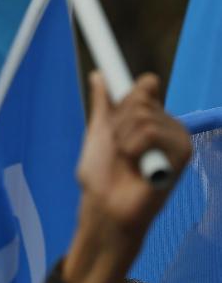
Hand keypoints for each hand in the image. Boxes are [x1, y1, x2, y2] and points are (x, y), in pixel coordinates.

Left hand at [63, 73, 190, 282]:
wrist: (104, 208)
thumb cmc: (101, 176)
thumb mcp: (99, 133)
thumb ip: (103, 105)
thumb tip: (99, 74)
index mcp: (151, 119)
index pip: (145, 85)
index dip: (128, 93)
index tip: (116, 106)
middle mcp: (169, 125)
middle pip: (141, 97)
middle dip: (117, 123)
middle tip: (117, 149)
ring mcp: (178, 139)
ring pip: (144, 115)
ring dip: (122, 139)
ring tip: (125, 160)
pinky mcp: (183, 154)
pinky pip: (151, 133)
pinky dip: (133, 148)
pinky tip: (137, 167)